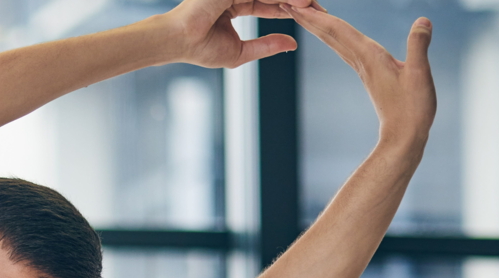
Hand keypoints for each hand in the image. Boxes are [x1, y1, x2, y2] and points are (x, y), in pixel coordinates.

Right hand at [165, 0, 310, 69]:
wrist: (179, 42)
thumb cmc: (199, 49)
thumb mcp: (240, 52)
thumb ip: (266, 46)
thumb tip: (292, 44)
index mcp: (234, 6)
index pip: (269, 4)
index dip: (289, 9)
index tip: (310, 15)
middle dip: (298, 1)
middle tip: (320, 8)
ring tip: (312, 4)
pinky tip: (298, 3)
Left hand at [290, 6, 433, 148]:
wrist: (404, 136)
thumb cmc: (413, 108)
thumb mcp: (419, 74)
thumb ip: (419, 45)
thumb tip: (422, 20)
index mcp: (369, 56)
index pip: (337, 30)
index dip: (316, 16)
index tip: (295, 5)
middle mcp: (361, 59)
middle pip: (329, 33)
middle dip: (308, 16)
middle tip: (288, 2)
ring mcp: (363, 66)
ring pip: (334, 40)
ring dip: (318, 24)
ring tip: (303, 11)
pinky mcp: (369, 72)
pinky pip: (345, 48)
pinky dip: (334, 36)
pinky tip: (331, 33)